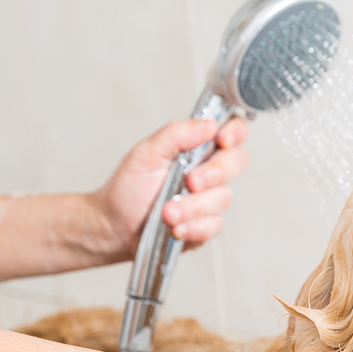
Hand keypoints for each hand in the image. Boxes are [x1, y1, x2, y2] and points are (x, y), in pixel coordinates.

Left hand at [91, 118, 248, 257]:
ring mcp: (210, 199)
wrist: (114, 226)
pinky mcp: (207, 225)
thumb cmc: (128, 187)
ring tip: (166, 212)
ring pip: (223, 198)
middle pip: (238, 162)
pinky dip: (193, 227)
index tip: (222, 140)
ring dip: (193, 207)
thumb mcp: (146, 153)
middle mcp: (209, 171)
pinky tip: (174, 227)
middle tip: (190, 181)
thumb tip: (209, 125)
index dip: (236, 132)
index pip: (233, 131)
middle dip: (215, 173)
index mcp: (198, 148)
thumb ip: (176, 134)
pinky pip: (214, 225)